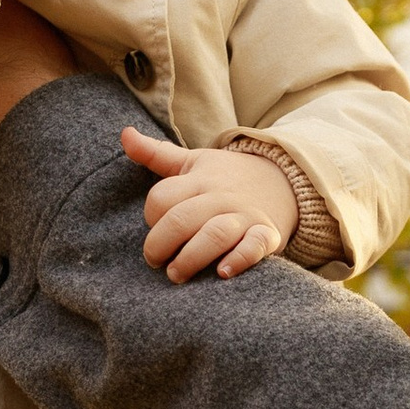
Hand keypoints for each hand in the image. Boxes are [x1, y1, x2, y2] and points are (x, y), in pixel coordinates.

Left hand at [121, 121, 299, 279]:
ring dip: (191, 258)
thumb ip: (157, 153)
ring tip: (176, 274)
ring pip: (214, 235)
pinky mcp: (266, 234)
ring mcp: (245, 216)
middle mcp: (220, 197)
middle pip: (182, 219)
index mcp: (199, 179)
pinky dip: (239, 260)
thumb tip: (125, 134)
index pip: (163, 197)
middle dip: (160, 244)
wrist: (284, 182)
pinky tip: (221, 273)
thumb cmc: (228, 177)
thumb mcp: (193, 161)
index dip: (151, 216)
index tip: (153, 227)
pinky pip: (254, 247)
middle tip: (154, 261)